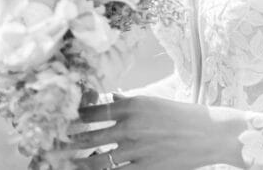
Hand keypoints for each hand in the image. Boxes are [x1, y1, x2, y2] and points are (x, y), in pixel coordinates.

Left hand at [69, 94, 229, 169]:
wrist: (212, 134)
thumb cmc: (184, 116)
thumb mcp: (155, 103)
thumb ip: (129, 103)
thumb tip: (109, 100)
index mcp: (133, 105)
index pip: (92, 112)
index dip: (73, 119)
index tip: (60, 122)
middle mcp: (131, 126)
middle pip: (87, 137)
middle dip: (67, 144)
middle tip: (50, 147)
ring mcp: (137, 149)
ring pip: (96, 160)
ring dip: (78, 163)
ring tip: (67, 163)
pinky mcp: (145, 168)